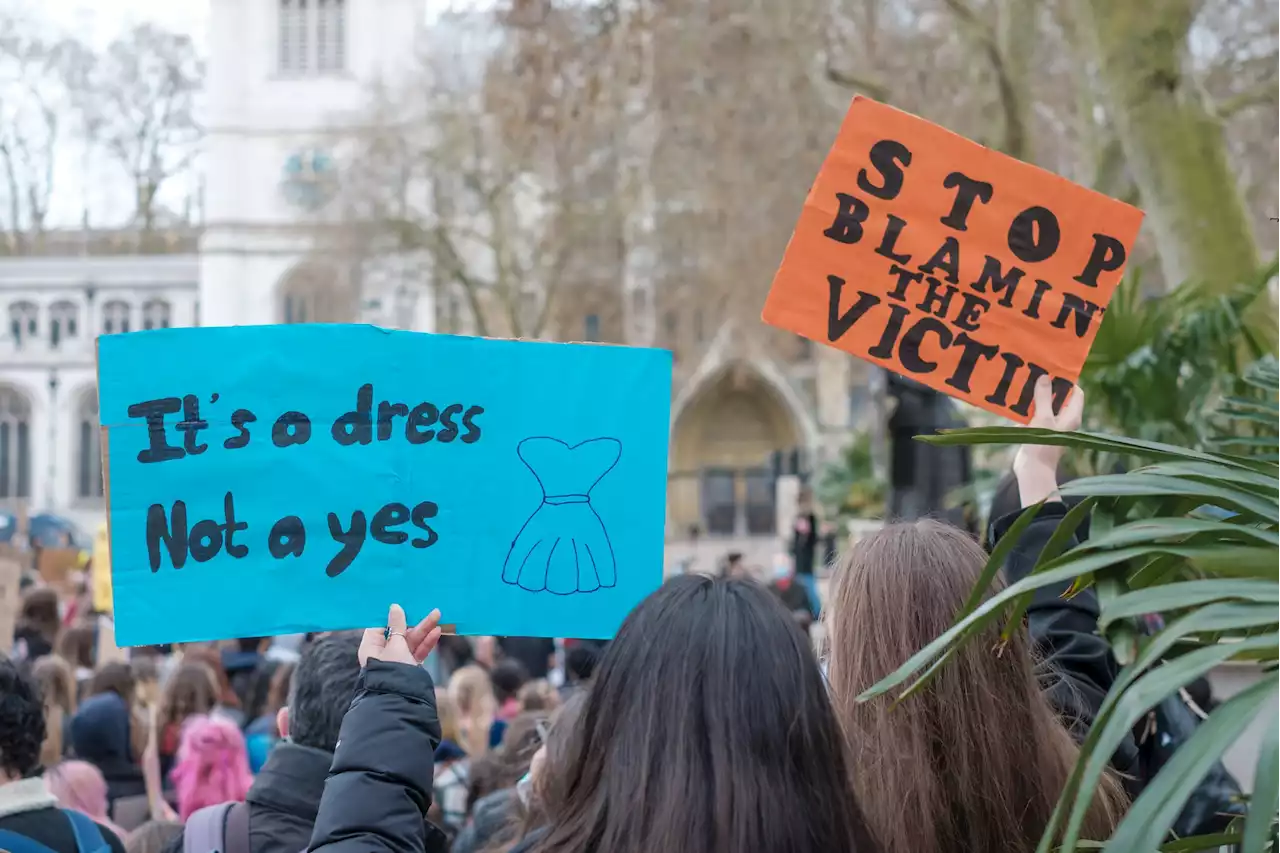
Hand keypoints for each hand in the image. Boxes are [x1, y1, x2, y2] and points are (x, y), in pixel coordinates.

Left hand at [358, 604, 442, 666]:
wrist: (402, 700)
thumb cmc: (392, 670)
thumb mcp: (395, 644)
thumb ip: (398, 625)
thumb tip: (394, 607)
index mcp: (372, 646)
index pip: (381, 625)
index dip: (393, 614)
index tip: (405, 602)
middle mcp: (383, 652)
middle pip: (399, 632)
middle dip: (415, 621)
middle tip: (430, 609)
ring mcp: (397, 659)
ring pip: (411, 641)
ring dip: (424, 629)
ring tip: (437, 617)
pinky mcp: (409, 666)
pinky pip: (417, 651)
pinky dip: (426, 642)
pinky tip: (437, 632)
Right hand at [1012, 378, 1083, 506]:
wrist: (1032, 471)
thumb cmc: (1042, 445)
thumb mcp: (1043, 418)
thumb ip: (1043, 397)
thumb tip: (1045, 377)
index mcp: (1072, 416)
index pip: (1076, 392)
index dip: (1067, 381)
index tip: (1052, 371)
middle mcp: (1064, 420)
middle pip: (1059, 398)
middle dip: (1047, 387)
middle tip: (1034, 375)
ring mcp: (1051, 427)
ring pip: (1045, 406)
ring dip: (1035, 398)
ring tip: (1022, 385)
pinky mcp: (1039, 433)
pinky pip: (1034, 416)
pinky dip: (1027, 410)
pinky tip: (1014, 403)